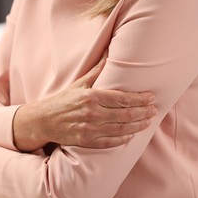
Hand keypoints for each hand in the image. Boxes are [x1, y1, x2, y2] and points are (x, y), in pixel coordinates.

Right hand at [13, 58, 156, 151]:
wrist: (44, 120)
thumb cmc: (62, 100)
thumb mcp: (79, 84)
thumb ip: (97, 72)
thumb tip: (110, 54)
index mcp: (91, 97)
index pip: (122, 98)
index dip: (139, 99)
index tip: (151, 98)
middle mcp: (92, 113)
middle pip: (125, 114)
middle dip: (143, 112)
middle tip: (154, 110)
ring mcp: (89, 129)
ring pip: (120, 129)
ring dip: (137, 126)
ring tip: (147, 122)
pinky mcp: (86, 141)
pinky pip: (109, 142)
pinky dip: (122, 139)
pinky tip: (131, 136)